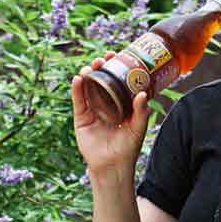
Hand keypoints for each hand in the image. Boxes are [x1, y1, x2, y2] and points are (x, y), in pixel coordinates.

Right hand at [71, 51, 150, 178]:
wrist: (113, 166)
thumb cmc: (128, 148)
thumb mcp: (138, 128)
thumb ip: (141, 111)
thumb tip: (143, 93)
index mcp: (119, 104)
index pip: (116, 80)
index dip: (116, 67)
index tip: (118, 55)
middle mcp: (104, 105)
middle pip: (101, 80)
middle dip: (101, 67)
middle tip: (104, 58)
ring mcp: (91, 110)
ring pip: (88, 88)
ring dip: (88, 74)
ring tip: (91, 67)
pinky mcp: (81, 119)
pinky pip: (78, 101)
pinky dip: (77, 89)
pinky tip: (78, 79)